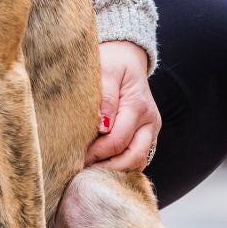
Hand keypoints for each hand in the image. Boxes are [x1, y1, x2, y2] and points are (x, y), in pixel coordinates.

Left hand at [86, 40, 159, 170]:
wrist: (127, 56)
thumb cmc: (113, 62)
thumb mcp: (106, 70)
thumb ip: (105, 97)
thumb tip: (102, 126)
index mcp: (138, 106)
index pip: (118, 140)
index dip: (96, 153)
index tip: (75, 157)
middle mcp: (150, 122)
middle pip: (134, 158)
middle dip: (107, 168)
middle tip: (81, 171)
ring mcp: (151, 131)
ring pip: (138, 162)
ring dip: (114, 170)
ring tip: (89, 171)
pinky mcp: (147, 136)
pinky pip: (137, 158)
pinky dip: (120, 165)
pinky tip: (100, 165)